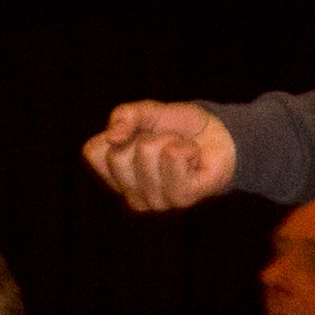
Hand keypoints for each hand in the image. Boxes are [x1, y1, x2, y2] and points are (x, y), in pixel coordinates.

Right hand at [84, 101, 238, 210]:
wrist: (221, 135)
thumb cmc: (180, 128)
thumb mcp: (146, 112)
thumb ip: (123, 116)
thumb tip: (113, 137)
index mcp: (116, 177)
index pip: (93, 152)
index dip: (118, 132)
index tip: (139, 134)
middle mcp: (132, 195)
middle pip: (118, 154)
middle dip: (147, 136)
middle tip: (166, 143)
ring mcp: (156, 201)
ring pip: (146, 152)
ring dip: (170, 140)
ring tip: (182, 150)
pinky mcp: (182, 198)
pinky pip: (172, 156)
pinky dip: (185, 146)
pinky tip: (194, 158)